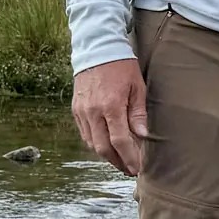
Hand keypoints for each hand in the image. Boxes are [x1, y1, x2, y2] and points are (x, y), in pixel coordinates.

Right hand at [72, 58, 148, 176]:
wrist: (97, 49)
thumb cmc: (122, 67)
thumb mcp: (137, 87)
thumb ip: (138, 114)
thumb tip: (142, 136)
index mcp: (111, 106)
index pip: (119, 141)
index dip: (129, 157)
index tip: (137, 168)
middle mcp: (93, 111)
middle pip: (103, 147)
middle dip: (117, 162)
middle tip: (130, 169)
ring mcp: (82, 111)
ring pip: (92, 143)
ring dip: (106, 155)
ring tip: (121, 160)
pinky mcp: (75, 109)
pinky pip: (85, 133)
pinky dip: (96, 143)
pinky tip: (107, 146)